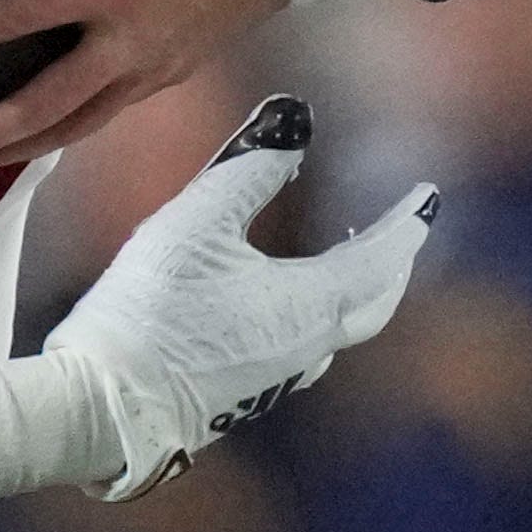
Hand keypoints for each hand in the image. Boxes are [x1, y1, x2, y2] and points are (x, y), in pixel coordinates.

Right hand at [44, 94, 433, 498]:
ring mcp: (277, 378)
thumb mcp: (198, 220)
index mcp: (310, 305)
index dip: (406, 223)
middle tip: (401, 227)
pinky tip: (287, 300)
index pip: (381, 259)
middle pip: (373, 303)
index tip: (427, 196)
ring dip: (357, 289)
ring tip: (347, 254)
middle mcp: (307, 348)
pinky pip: (306, 346)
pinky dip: (320, 311)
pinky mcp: (246, 393)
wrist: (105, 406)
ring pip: (340, 329)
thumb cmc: (152, 307)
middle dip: (392, 261)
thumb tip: (293, 124)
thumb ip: (250, 170)